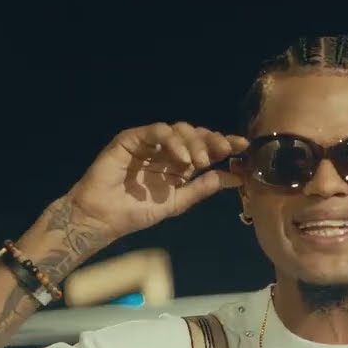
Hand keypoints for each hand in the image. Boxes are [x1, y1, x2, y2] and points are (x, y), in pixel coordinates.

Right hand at [67, 123, 248, 238]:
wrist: (104, 217)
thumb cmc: (137, 210)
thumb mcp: (178, 201)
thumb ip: (205, 188)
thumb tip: (238, 178)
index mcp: (180, 164)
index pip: (206, 148)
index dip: (225, 144)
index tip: (244, 147)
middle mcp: (167, 150)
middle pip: (196, 134)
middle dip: (213, 140)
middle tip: (225, 152)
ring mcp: (150, 143)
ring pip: (179, 129)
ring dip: (194, 142)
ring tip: (200, 161)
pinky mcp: (132, 138)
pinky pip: (157, 132)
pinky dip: (172, 140)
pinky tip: (182, 156)